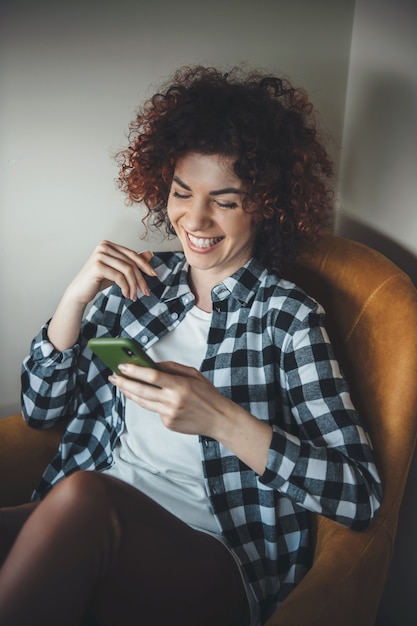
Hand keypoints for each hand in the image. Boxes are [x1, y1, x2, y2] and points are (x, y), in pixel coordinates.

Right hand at [47, 242, 155, 350]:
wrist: (80, 292)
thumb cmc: (97, 281)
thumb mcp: (118, 271)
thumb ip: (132, 262)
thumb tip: (150, 254)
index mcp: (108, 245)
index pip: (132, 254)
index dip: (145, 265)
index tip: (154, 275)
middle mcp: (103, 246)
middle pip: (131, 263)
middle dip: (140, 279)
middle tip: (146, 292)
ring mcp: (100, 255)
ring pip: (127, 270)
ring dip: (133, 285)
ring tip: (134, 296)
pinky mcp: (98, 266)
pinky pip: (119, 277)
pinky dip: (126, 287)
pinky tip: (127, 295)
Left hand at [109, 361, 272, 474]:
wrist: (219, 419)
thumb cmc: (207, 394)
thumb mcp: (193, 374)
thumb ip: (172, 368)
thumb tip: (151, 364)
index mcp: (180, 385)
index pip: (151, 376)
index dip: (134, 371)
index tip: (122, 366)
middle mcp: (173, 401)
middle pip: (141, 391)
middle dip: (124, 383)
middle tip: (113, 376)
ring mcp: (169, 414)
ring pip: (143, 402)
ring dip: (130, 393)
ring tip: (121, 385)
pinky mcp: (168, 424)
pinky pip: (154, 411)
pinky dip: (150, 403)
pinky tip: (148, 397)